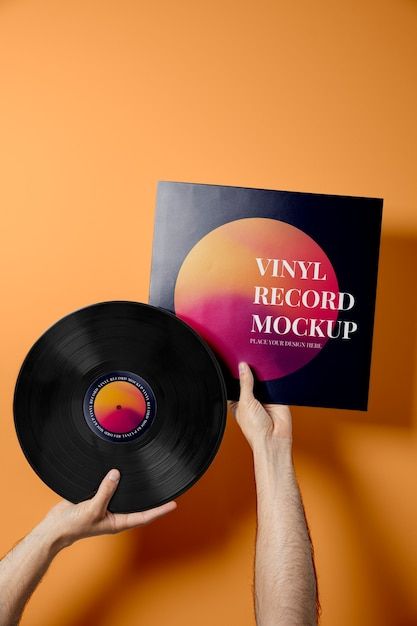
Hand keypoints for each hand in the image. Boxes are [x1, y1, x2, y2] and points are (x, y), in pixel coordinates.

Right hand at [39, 469, 176, 549]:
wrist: (55, 526)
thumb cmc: (74, 525)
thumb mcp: (92, 508)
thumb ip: (105, 492)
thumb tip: (116, 474)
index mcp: (118, 522)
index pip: (145, 516)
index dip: (160, 510)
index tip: (174, 504)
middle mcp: (116, 515)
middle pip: (139, 507)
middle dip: (153, 501)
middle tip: (168, 490)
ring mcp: (107, 507)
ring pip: (127, 498)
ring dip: (138, 491)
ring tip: (151, 481)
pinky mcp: (98, 499)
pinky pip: (112, 490)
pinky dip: (120, 484)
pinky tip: (123, 475)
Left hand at [229, 362, 291, 450]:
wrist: (275, 439)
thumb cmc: (255, 430)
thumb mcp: (245, 402)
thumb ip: (245, 384)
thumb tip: (242, 367)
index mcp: (239, 401)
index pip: (236, 383)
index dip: (235, 374)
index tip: (234, 360)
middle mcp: (252, 399)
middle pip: (250, 380)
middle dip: (250, 372)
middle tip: (248, 360)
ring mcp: (265, 397)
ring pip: (263, 380)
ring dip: (263, 375)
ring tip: (260, 365)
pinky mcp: (278, 396)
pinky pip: (276, 383)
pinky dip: (274, 378)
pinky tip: (271, 372)